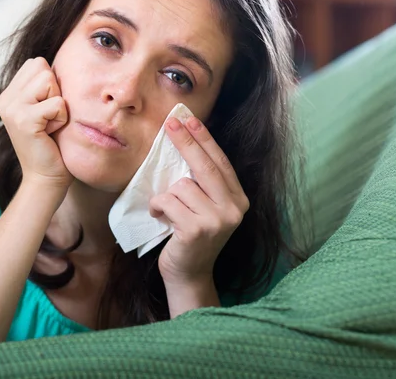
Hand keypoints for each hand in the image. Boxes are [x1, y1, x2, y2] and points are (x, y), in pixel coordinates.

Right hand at [0, 57, 71, 189]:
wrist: (46, 177)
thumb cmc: (53, 144)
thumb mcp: (45, 109)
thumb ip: (44, 87)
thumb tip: (58, 63)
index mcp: (9, 94)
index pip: (37, 63)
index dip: (52, 85)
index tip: (46, 111)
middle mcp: (6, 99)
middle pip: (42, 67)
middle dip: (55, 91)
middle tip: (49, 117)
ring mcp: (12, 109)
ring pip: (49, 80)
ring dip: (58, 104)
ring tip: (50, 124)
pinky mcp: (24, 120)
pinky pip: (57, 103)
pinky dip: (61, 118)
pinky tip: (51, 133)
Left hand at [150, 116, 249, 286]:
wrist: (188, 275)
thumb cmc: (190, 236)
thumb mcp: (205, 208)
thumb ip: (203, 184)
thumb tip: (185, 144)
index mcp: (238, 199)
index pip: (220, 161)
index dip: (204, 139)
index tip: (189, 119)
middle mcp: (234, 208)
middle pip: (205, 165)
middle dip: (186, 141)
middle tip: (170, 123)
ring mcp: (217, 220)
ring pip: (182, 185)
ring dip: (167, 196)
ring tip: (168, 212)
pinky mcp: (196, 229)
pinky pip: (168, 201)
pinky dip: (158, 207)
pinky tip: (161, 219)